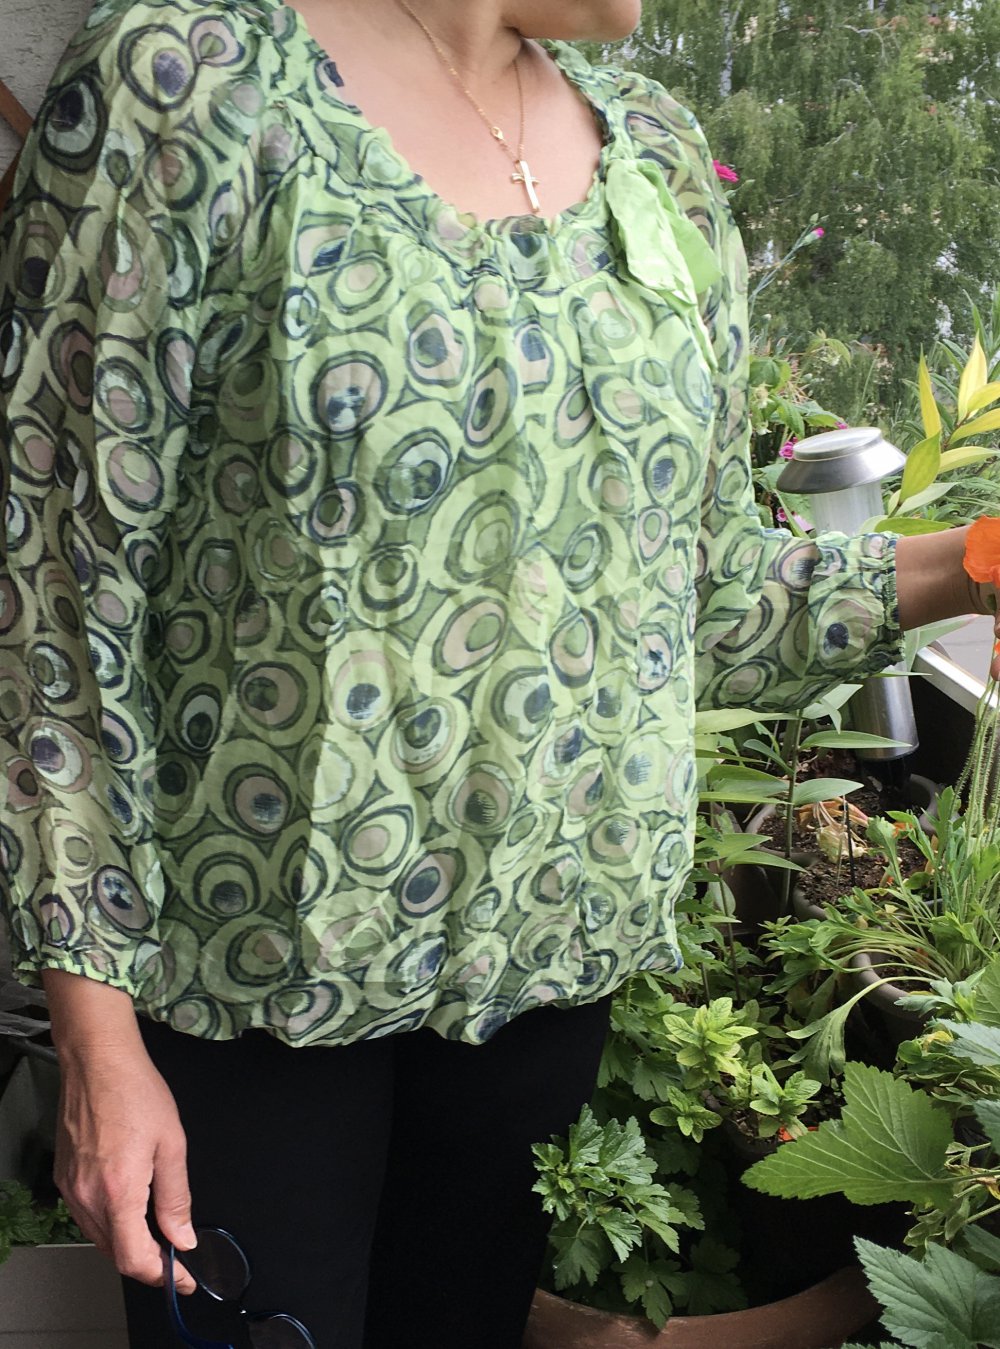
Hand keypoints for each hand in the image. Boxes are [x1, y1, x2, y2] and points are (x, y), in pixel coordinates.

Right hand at [54, 1043, 197, 1291]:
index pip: (135, 1258)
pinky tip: (130, 1210)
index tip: (183, 1278)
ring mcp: (71, 1189)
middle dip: (148, 1263)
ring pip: (100, 1238)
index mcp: (119, 1192)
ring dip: (128, 1245)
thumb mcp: (172, 1144)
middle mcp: (88, 1197)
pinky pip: (87, 1216)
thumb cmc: (136, 1093)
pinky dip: (110, 1224)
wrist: (98, 1062)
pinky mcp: (63, 1178)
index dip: (162, 1275)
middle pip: (116, 1254)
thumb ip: (176, 1197)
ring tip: (157, 1236)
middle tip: (176, 1258)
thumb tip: (182, 1237)